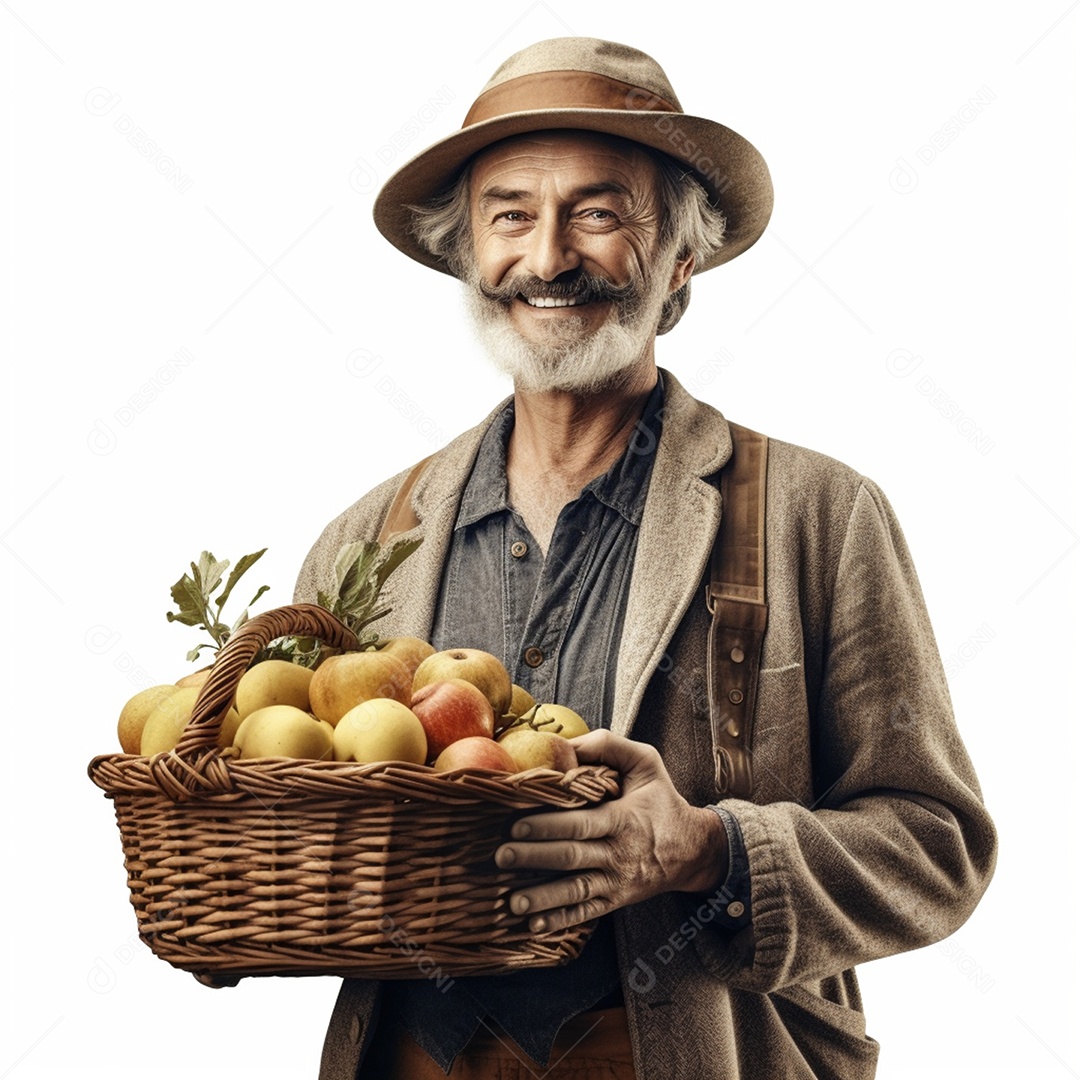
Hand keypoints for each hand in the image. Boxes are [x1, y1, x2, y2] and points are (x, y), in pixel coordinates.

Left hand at [494, 729, 728, 932]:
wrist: (694, 849)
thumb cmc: (662, 800)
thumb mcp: (646, 763)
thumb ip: (608, 746)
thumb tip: (567, 745)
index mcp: (623, 819)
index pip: (580, 824)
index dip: (547, 826)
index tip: (516, 825)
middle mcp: (619, 854)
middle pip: (571, 857)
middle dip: (533, 857)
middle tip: (501, 855)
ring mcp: (617, 881)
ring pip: (575, 892)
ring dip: (541, 897)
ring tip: (511, 901)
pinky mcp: (615, 900)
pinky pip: (585, 913)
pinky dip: (559, 921)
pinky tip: (533, 926)